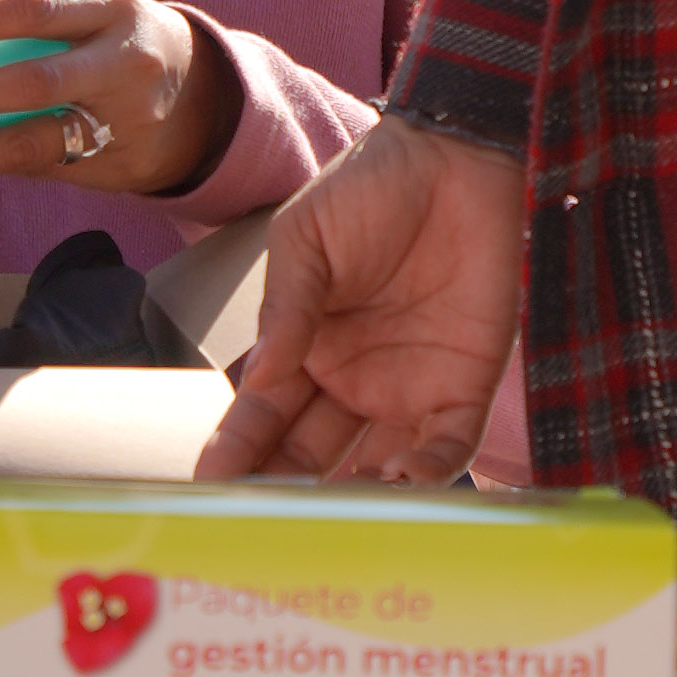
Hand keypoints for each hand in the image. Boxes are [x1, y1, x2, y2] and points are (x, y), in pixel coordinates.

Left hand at [0, 0, 243, 200]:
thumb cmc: (117, 38)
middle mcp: (120, 63)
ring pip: (34, 142)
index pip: (36, 8)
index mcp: (108, 7)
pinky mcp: (112, 167)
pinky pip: (37, 170)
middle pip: (37, 81)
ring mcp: (120, 122)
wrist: (201, 100)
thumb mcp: (87, 0)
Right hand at [199, 114, 527, 483]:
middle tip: (268, 520)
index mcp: (304, 349)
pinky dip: (427, 472)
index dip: (237, 451)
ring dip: (357, 495)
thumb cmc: (372, 187)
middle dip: (288, 489)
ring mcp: (409, 388)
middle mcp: (352, 380)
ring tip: (335, 515)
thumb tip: (257, 379)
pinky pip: (447, 446)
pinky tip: (402, 479)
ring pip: (376, 465)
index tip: (209, 484)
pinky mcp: (467, 385)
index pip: (263, 415)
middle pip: (311, 452)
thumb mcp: (306, 240)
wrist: (458, 156)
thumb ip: (286, 310)